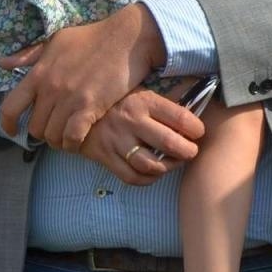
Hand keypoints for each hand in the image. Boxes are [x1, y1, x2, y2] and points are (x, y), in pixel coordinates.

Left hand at [0, 4, 164, 150]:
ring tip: (67, 136)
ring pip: (53, 136)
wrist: (124, 37)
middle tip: (54, 129)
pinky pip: (73, 137)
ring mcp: (69, 98)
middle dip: (42, 132)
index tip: (12, 131)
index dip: (7, 124)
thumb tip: (2, 63)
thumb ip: (28, 56)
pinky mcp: (90, 107)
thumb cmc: (90, 37)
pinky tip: (79, 139)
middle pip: (34, 127)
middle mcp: (49, 88)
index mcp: (38, 73)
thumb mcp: (54, 41)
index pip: (10, 106)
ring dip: (59, 140)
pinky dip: (74, 143)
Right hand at [79, 87, 203, 184]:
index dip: (197, 129)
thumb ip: (163, 102)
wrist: (73, 110)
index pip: (181, 118)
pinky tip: (153, 172)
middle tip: (190, 152)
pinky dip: (148, 179)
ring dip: (168, 168)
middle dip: (188, 152)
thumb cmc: (115, 101)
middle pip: (170, 144)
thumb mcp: (138, 91)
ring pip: (151, 165)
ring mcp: (116, 140)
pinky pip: (132, 177)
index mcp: (143, 101)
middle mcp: (130, 121)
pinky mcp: (105, 156)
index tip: (197, 132)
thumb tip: (196, 108)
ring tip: (172, 163)